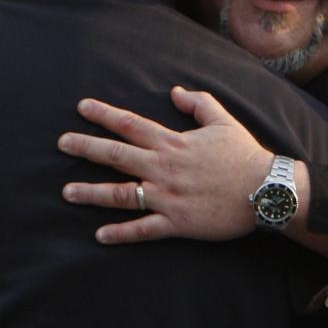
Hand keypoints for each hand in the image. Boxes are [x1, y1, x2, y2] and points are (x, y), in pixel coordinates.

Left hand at [58, 86, 274, 243]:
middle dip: (85, 148)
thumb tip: (175, 91)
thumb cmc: (245, 155)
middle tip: (61, 144)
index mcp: (173, 143)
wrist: (266, 190)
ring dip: (91, 193)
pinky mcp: (176, 222)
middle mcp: (164, 168)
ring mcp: (167, 197)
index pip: (130, 125)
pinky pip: (142, 229)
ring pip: (121, 194)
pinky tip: (100, 236)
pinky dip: (120, 234)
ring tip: (67, 192)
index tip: (81, 108)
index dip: (104, 115)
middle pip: (116, 156)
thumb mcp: (223, 121)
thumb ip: (198, 103)